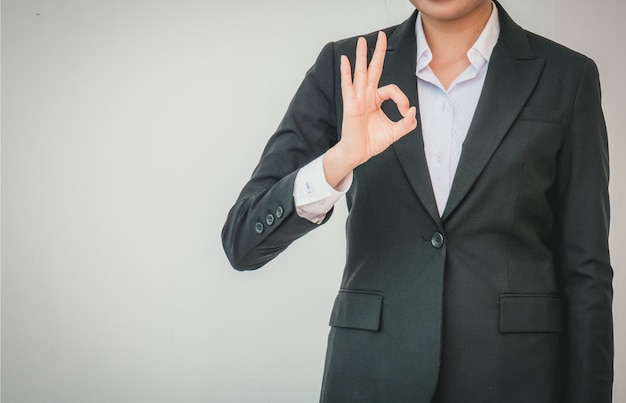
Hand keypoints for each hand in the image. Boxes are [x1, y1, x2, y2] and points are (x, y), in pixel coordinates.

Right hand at [323, 31, 416, 187]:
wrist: (358, 154)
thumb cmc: (372, 142)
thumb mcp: (395, 132)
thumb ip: (406, 123)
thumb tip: (413, 111)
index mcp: (376, 100)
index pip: (391, 90)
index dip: (402, 99)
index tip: (405, 112)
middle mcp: (366, 96)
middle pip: (373, 70)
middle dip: (378, 52)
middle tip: (381, 35)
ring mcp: (357, 99)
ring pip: (360, 73)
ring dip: (362, 56)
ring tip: (362, 41)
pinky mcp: (350, 105)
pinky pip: (347, 85)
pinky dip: (345, 72)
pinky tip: (344, 60)